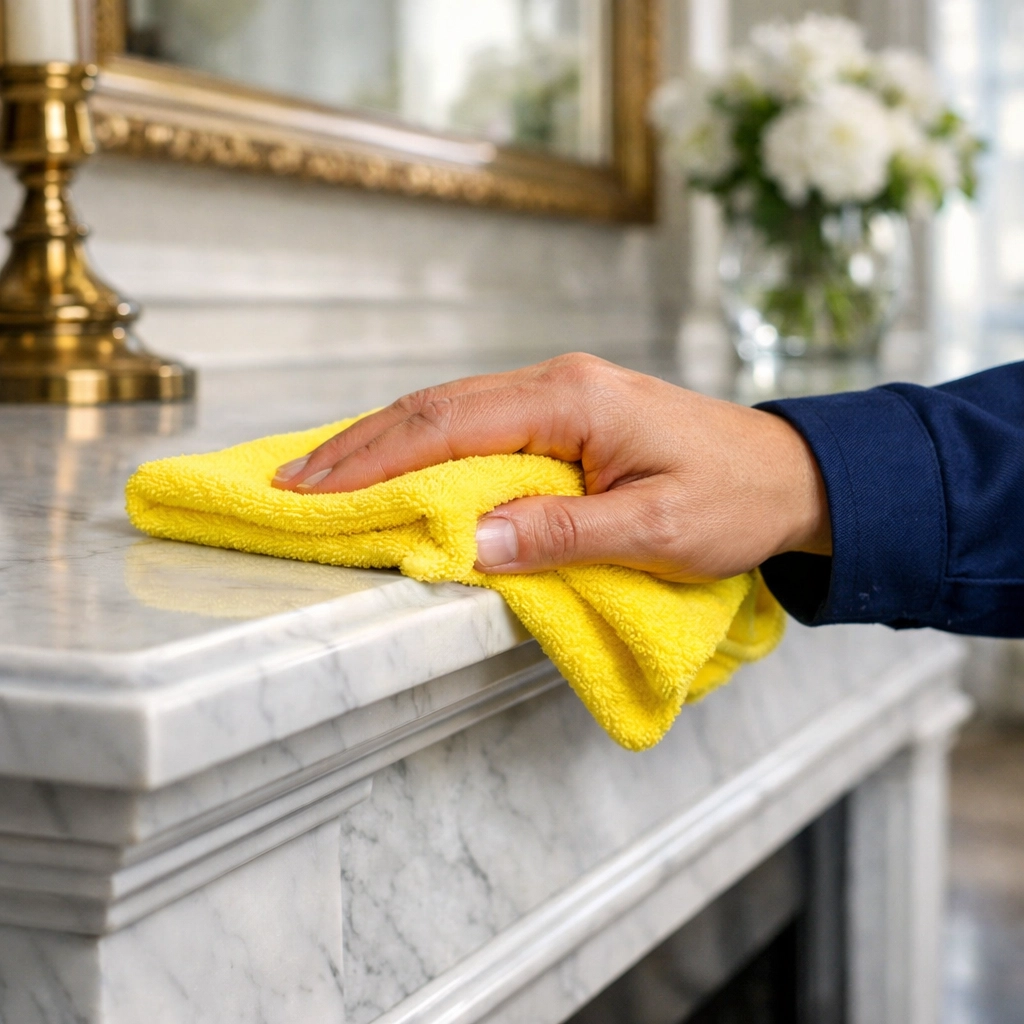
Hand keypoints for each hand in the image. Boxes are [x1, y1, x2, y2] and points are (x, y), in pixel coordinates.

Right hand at [272, 353, 830, 581]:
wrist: (790, 473)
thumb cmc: (735, 499)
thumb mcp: (657, 530)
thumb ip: (564, 533)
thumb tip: (471, 540)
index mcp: (574, 401)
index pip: (450, 424)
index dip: (374, 459)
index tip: (312, 492)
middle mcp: (559, 384)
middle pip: (436, 408)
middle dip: (359, 447)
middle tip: (291, 485)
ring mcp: (562, 394)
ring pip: (451, 412)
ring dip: (385, 444)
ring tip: (323, 477)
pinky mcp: (567, 415)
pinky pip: (480, 425)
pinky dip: (426, 447)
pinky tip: (397, 466)